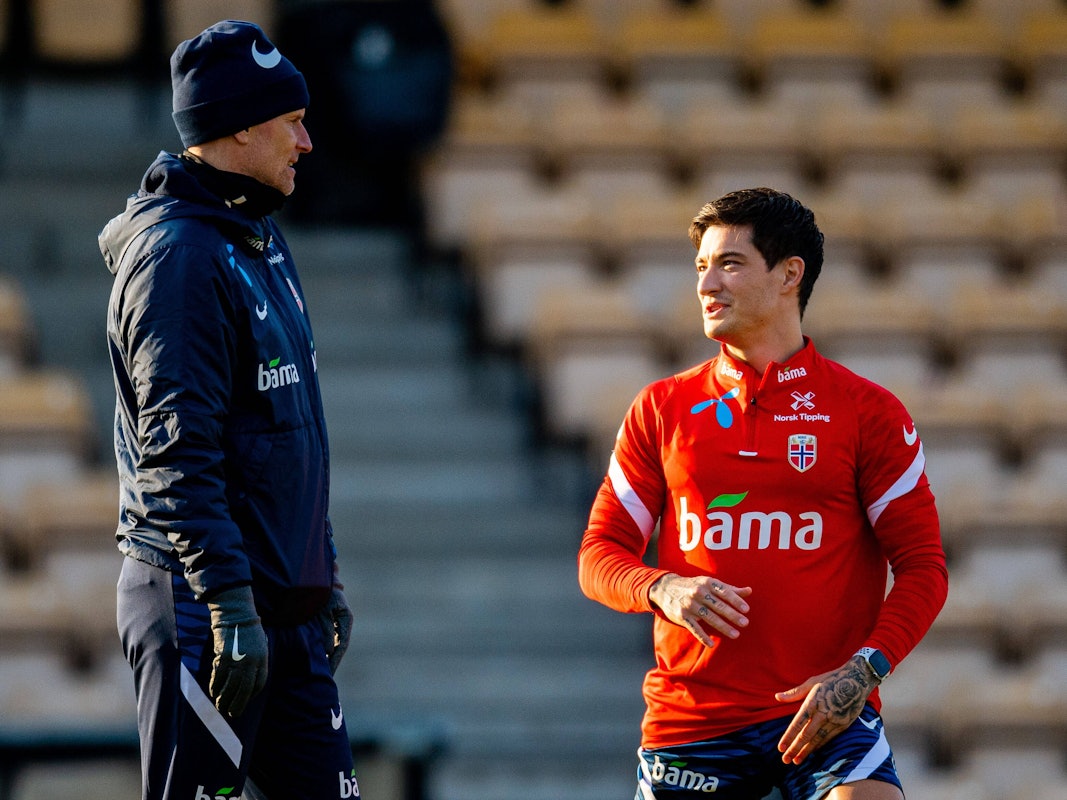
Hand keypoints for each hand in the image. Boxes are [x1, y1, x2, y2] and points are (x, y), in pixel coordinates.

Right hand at [207, 585, 268, 716]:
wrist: (236, 614)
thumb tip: (246, 683)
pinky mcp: (224, 657)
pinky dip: (215, 687)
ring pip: (230, 686)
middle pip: (244, 689)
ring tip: (220, 706)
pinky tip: (213, 692)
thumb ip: (255, 663)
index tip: (244, 701)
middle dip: (238, 704)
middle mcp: (252, 661)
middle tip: (232, 713)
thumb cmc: (247, 631)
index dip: (251, 695)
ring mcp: (238, 660)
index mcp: (263, 658)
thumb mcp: (259, 646)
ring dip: (224, 699)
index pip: (259, 684)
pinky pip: (219, 677)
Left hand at [319, 586, 352, 673]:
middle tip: (325, 677)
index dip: (336, 660)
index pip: (342, 645)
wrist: (316, 575)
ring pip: (332, 642)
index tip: (330, 673)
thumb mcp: (324, 610)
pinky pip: (326, 637)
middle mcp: (343, 621)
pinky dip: (321, 647)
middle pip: (338, 646)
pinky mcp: (327, 619)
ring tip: (319, 670)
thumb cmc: (321, 590)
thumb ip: (326, 629)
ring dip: (326, 654)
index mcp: (346, 619)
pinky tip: (315, 655)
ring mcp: (336, 620)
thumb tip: (329, 651)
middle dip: (331, 661)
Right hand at [648, 573, 751, 647]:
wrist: (666, 588)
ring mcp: (689, 605)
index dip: (735, 600)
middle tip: (745, 623)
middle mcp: (698, 592)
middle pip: (718, 605)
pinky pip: (694, 628)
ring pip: (709, 617)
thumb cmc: (694, 586)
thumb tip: (749, 591)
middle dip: (732, 615)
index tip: (746, 609)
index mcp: (707, 583)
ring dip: (723, 626)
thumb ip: (730, 589)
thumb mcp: (710, 584)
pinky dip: (702, 636)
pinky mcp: (682, 616)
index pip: (724, 592)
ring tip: (735, 634)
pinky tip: (712, 644)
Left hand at [775, 655, 878, 763]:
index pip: (797, 723)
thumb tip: (776, 697)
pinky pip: (829, 738)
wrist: (857, 680)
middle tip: (785, 760)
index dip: (788, 737)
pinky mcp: (844, 724)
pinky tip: (812, 751)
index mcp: (813, 702)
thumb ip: (794, 693)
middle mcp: (823, 713)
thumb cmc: (831, 679)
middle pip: (806, 735)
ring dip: (806, 751)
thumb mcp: (811, 682)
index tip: (780, 748)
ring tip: (796, 761)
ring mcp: (835, 720)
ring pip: (818, 739)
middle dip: (795, 749)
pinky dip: (819, 746)